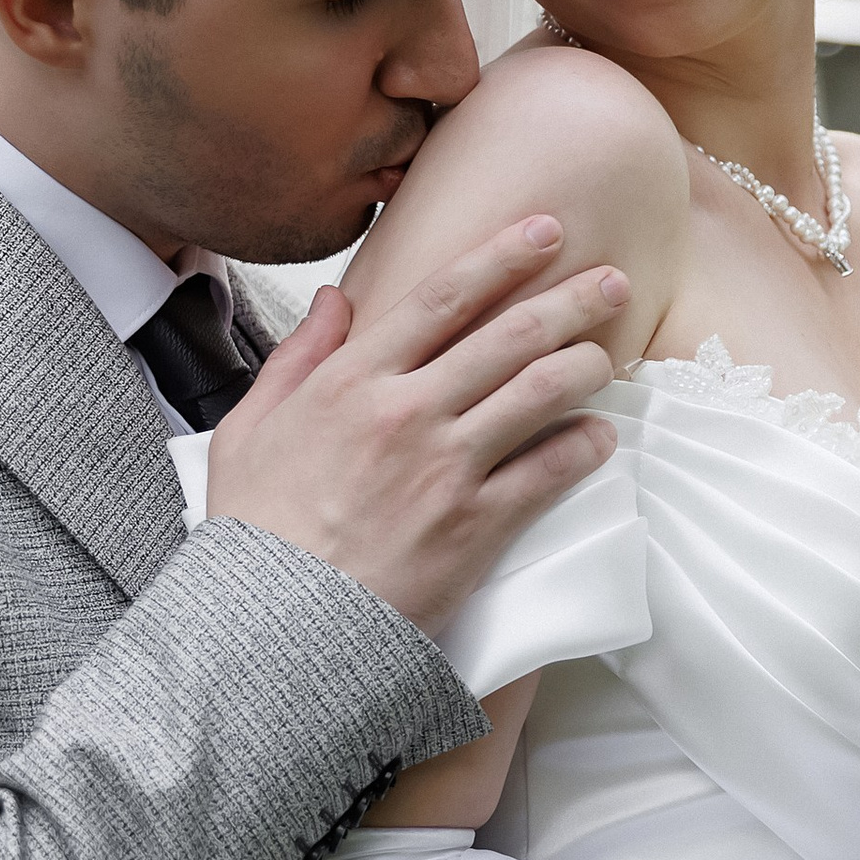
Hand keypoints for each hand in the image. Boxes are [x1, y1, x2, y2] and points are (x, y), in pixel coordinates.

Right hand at [207, 217, 625, 633]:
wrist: (274, 626)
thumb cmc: (258, 530)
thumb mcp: (249, 428)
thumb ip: (296, 357)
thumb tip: (337, 300)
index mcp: (352, 381)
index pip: (442, 297)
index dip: (502, 257)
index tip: (544, 232)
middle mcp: (406, 411)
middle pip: (509, 336)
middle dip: (569, 300)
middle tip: (611, 282)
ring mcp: (445, 467)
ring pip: (540, 393)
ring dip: (587, 365)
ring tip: (611, 354)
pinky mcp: (475, 524)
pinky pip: (548, 472)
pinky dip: (584, 446)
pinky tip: (601, 436)